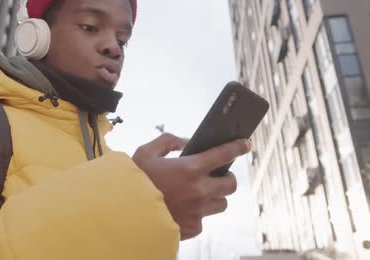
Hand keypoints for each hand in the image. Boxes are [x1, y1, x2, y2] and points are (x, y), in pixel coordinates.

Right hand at [132, 133, 250, 239]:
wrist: (124, 215)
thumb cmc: (133, 182)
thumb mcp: (145, 153)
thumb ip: (167, 141)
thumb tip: (185, 142)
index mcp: (190, 168)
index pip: (224, 154)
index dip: (238, 147)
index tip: (246, 144)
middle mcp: (199, 190)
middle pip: (231, 184)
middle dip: (227, 178)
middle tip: (217, 176)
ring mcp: (198, 211)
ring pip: (221, 203)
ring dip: (214, 197)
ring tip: (199, 194)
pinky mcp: (193, 228)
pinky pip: (203, 220)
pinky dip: (197, 214)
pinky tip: (182, 209)